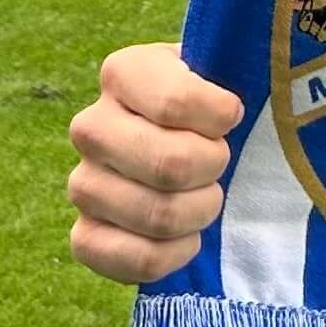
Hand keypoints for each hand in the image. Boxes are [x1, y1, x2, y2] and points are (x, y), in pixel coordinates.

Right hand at [65, 42, 244, 285]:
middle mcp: (92, 126)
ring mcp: (84, 183)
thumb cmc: (217, 105)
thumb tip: (242, 104)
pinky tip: (187, 236)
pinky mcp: (86, 235)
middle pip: (169, 164)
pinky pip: (132, 258)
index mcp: (124, 72)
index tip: (233, 116)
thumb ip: (238, 68)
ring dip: (201, 211)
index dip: (220, 117)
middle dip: (214, 167)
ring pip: (157, 214)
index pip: (175, 102)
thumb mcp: (225, 69)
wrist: (193, 146)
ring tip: (207, 195)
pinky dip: (175, 254)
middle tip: (221, 161)